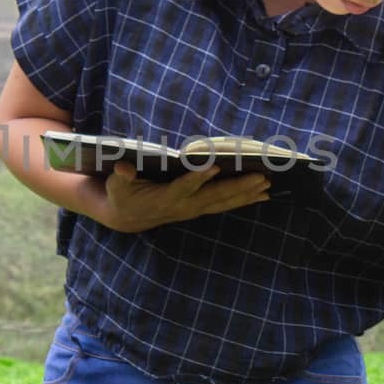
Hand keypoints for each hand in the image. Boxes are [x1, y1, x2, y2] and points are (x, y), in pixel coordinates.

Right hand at [96, 161, 269, 233]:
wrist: (126, 217)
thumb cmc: (121, 194)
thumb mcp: (116, 185)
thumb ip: (120, 176)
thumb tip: (122, 166)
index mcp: (163, 198)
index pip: (183, 187)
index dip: (197, 178)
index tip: (213, 166)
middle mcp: (183, 206)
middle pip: (214, 197)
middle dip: (238, 187)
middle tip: (260, 178)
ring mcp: (193, 209)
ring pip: (223, 203)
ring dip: (246, 195)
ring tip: (268, 186)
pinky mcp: (199, 208)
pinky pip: (224, 205)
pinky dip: (243, 199)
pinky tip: (262, 194)